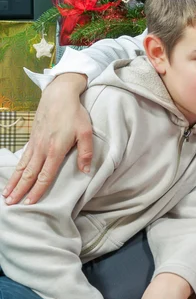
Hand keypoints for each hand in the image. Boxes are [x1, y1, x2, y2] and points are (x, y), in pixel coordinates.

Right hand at [3, 73, 90, 204]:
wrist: (59, 95)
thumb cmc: (74, 114)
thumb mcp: (86, 132)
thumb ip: (86, 153)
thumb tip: (85, 171)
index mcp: (55, 150)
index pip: (45, 175)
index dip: (38, 190)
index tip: (30, 202)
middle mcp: (42, 149)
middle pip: (29, 174)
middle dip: (20, 190)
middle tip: (11, 203)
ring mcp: (35, 143)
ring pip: (22, 166)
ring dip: (14, 181)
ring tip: (6, 194)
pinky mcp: (32, 138)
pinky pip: (22, 157)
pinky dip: (16, 168)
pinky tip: (14, 175)